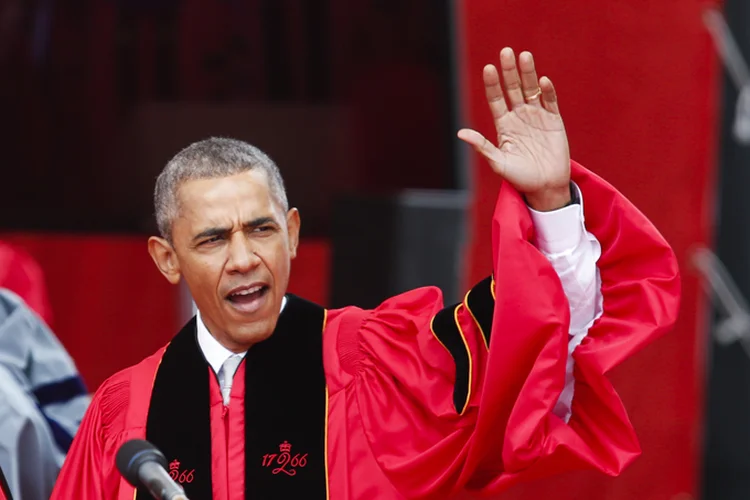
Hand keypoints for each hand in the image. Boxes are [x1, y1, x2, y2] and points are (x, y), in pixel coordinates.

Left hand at [458, 48, 570, 210]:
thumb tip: (460, 133)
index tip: (488, 68)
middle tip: (506, 51)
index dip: (492, 84)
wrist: (545, 187)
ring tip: (524, 55)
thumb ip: (482, 146)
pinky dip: (547, 91)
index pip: (496, 99)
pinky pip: (550, 102)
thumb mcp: (498, 163)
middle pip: (513, 88)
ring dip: (528, 73)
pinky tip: (542, 81)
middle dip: (509, 71)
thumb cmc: (519, 178)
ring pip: (531, 89)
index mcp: (504, 125)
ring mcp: (537, 117)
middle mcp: (519, 117)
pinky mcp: (554, 121)